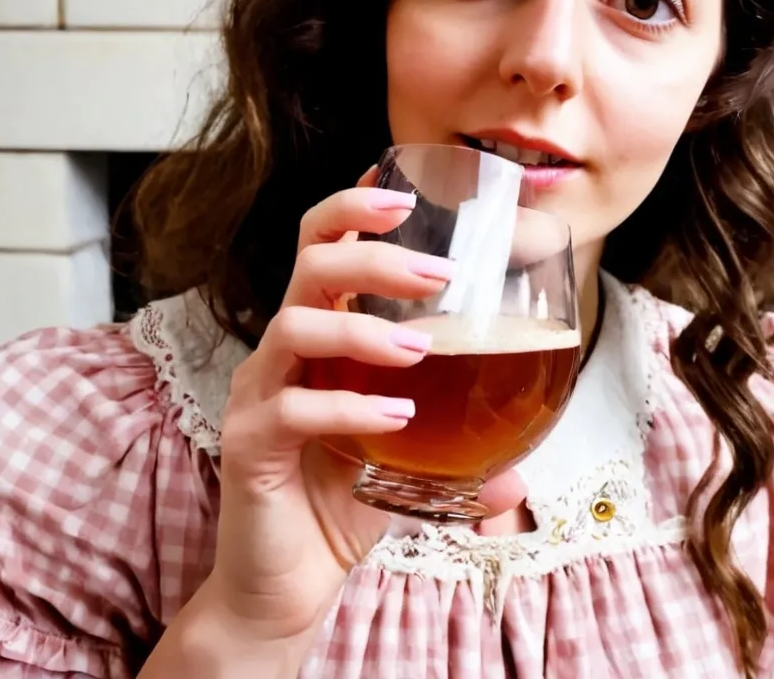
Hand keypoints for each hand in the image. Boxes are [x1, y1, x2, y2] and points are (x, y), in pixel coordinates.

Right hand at [205, 176, 526, 644]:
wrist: (285, 586)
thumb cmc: (342, 504)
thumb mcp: (409, 467)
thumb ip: (459, 457)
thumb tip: (525, 471)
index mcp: (320, 338)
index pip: (326, 249)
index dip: (354, 209)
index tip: (402, 187)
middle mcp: (284, 353)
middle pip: (311, 265)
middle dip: (372, 250)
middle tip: (437, 269)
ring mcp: (259, 394)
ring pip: (296, 326)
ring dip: (364, 329)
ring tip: (422, 345)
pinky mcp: (248, 443)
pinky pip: (293, 410)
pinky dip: (350, 408)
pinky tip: (398, 417)